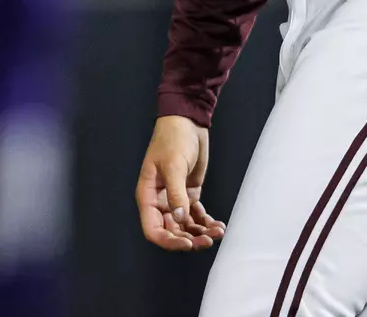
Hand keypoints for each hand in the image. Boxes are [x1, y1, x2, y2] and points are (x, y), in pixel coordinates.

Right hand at [135, 115, 226, 250]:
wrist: (188, 121)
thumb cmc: (173, 139)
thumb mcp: (174, 165)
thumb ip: (176, 193)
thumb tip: (180, 218)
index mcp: (148, 195)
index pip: (153, 228)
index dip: (168, 240)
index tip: (187, 243)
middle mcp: (161, 201)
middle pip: (172, 231)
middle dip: (189, 239)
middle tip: (208, 241)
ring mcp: (176, 198)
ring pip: (186, 225)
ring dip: (201, 232)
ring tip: (218, 232)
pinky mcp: (189, 194)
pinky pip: (196, 215)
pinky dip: (206, 222)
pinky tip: (218, 224)